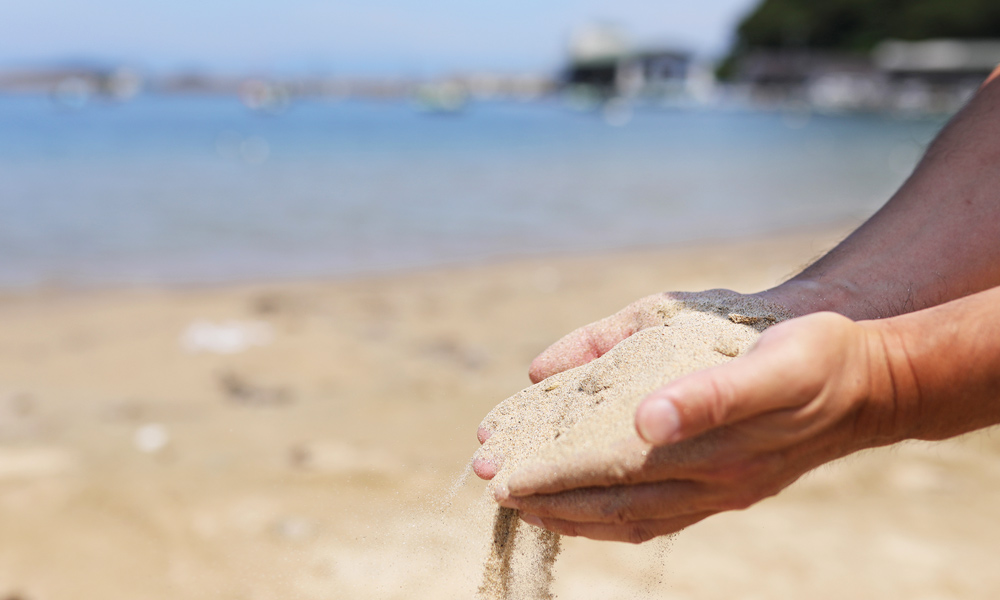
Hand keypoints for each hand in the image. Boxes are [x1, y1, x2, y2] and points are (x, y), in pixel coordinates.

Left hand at [496, 312, 897, 543]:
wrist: (869, 382)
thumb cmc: (814, 355)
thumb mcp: (770, 362)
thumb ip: (709, 393)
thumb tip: (643, 417)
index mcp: (716, 451)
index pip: (614, 473)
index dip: (556, 476)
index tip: (505, 477)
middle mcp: (711, 483)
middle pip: (612, 502)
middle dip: (548, 496)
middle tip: (492, 486)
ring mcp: (718, 492)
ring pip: (631, 517)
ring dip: (574, 513)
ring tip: (525, 506)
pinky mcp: (725, 489)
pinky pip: (657, 516)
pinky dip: (613, 519)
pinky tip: (589, 514)